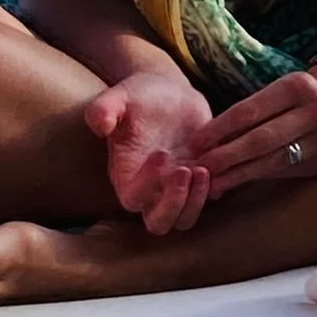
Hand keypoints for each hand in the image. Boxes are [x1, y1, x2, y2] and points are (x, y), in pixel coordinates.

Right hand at [84, 71, 212, 234]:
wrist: (169, 92)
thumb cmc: (139, 97)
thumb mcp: (120, 96)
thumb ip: (104, 109)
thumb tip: (98, 123)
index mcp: (126, 174)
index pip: (133, 199)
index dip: (147, 184)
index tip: (161, 153)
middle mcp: (151, 189)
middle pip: (159, 223)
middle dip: (174, 204)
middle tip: (186, 169)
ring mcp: (176, 187)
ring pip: (184, 220)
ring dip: (196, 201)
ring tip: (203, 168)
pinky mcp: (198, 180)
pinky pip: (210, 200)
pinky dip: (217, 188)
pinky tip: (218, 161)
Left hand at [193, 62, 316, 200]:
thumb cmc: (299, 93)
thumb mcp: (279, 90)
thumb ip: (250, 113)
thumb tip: (206, 142)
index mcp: (298, 86)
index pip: (251, 110)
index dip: (220, 128)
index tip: (195, 142)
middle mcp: (316, 111)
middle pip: (262, 139)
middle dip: (227, 156)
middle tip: (200, 168)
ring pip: (273, 162)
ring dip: (239, 175)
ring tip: (213, 184)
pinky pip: (285, 172)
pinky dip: (258, 178)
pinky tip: (238, 183)